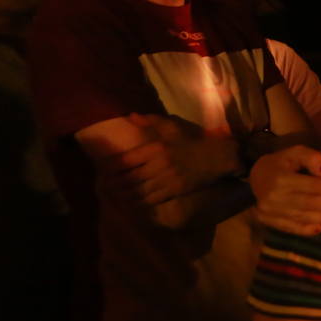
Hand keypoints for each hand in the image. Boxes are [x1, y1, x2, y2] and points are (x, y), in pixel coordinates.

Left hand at [104, 113, 232, 205]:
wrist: (218, 157)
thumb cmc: (192, 141)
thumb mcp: (173, 127)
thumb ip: (151, 121)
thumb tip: (130, 116)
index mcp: (156, 148)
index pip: (126, 160)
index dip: (110, 167)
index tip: (102, 170)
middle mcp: (159, 165)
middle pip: (129, 178)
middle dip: (114, 184)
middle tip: (104, 187)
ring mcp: (168, 179)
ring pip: (139, 191)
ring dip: (124, 195)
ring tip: (114, 196)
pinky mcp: (175, 191)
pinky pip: (152, 199)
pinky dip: (139, 203)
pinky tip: (132, 203)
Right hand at [249, 145, 320, 234]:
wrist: (255, 178)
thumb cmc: (280, 164)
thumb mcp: (294, 152)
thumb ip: (311, 157)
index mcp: (281, 178)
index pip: (313, 186)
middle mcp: (275, 197)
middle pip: (310, 203)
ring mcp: (270, 211)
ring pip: (302, 217)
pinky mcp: (269, 221)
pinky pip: (291, 228)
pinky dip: (307, 230)